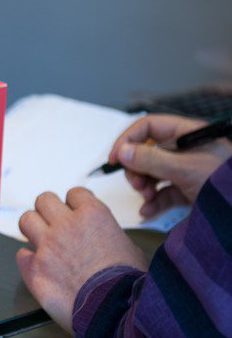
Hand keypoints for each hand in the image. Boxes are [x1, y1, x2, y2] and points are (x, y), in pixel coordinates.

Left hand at [16, 187, 146, 331]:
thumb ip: (110, 236)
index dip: (75, 204)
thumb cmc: (129, 286)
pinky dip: (29, 260)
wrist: (115, 314)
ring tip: (42, 241)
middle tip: (54, 224)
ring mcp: (47, 246)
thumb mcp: (131, 250)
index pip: (74, 194)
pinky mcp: (34, 269)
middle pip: (44, 200)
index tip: (76, 213)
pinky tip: (39, 267)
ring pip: (26, 220)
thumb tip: (104, 239)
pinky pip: (21, 254)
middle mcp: (66, 225)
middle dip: (49, 211)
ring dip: (33, 229)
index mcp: (93, 215)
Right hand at [108, 114, 231, 217]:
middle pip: (147, 151)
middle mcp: (185, 149)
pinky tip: (147, 210)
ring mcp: (186, 170)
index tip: (116, 157)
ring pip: (152, 172)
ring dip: (144, 186)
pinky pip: (162, 192)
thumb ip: (151, 159)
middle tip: (136, 183)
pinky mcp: (188, 189)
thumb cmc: (225, 183)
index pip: (149, 126)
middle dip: (136, 169)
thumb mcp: (185, 168)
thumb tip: (122, 151)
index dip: (129, 139)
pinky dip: (153, 201)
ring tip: (147, 197)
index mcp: (187, 134)